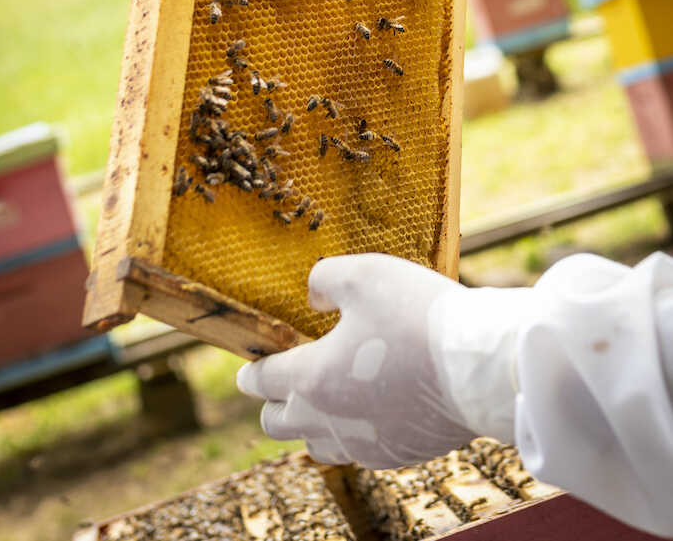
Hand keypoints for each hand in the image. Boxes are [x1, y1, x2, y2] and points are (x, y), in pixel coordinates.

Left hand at [236, 253, 535, 467]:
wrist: (481, 366)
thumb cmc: (418, 315)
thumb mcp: (364, 273)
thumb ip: (324, 279)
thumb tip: (313, 296)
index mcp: (313, 378)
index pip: (265, 381)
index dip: (253, 372)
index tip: (248, 370)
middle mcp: (332, 420)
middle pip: (279, 424)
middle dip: (273, 404)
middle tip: (281, 385)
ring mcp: (366, 444)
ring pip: (318, 445)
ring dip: (311, 424)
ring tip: (322, 401)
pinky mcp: (400, 455)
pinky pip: (360, 451)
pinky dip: (353, 434)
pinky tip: (367, 412)